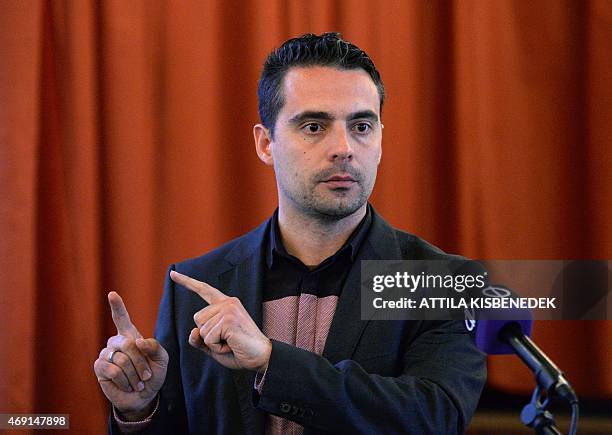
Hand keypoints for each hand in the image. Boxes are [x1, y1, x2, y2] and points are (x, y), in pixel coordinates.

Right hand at [93, 292, 168, 418]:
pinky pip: (112, 370)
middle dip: (141, 362)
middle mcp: (116, 342)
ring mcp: (106, 353)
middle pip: (128, 344)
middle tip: (147, 376)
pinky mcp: (99, 367)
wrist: (144, 396)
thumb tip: (138, 341)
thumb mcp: (162, 359)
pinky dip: (125, 380)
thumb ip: (155, 347)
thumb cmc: (153, 374)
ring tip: (138, 382)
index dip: (117, 306)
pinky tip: (127, 385)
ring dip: (134, 374)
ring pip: (121, 359)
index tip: (112, 294)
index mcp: (130, 335)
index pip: (122, 317)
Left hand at [170, 270, 271, 371]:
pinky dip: (217, 348)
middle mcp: (228, 303)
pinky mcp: (229, 320)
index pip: (204, 290)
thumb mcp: (214, 346)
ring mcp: (229, 310)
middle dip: (207, 336)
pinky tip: (231, 345)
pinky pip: (208, 338)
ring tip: (231, 343)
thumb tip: (193, 332)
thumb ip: (200, 339)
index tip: (172, 274)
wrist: (261, 358)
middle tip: (228, 341)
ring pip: (202, 330)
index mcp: (226, 304)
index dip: (187, 282)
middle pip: (197, 318)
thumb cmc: (239, 351)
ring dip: (213, 343)